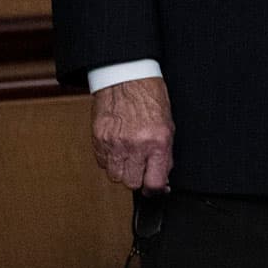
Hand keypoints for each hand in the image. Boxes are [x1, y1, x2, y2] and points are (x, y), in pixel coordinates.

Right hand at [93, 77, 174, 191]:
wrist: (126, 78)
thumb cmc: (150, 99)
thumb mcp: (168, 126)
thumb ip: (165, 154)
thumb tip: (162, 179)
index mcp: (157, 141)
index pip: (154, 182)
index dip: (156, 189)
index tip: (157, 189)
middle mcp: (135, 145)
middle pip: (132, 183)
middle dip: (138, 178)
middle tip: (142, 167)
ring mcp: (114, 144)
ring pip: (115, 176)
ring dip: (123, 170)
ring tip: (129, 155)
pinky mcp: (98, 140)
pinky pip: (103, 163)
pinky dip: (110, 160)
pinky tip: (118, 146)